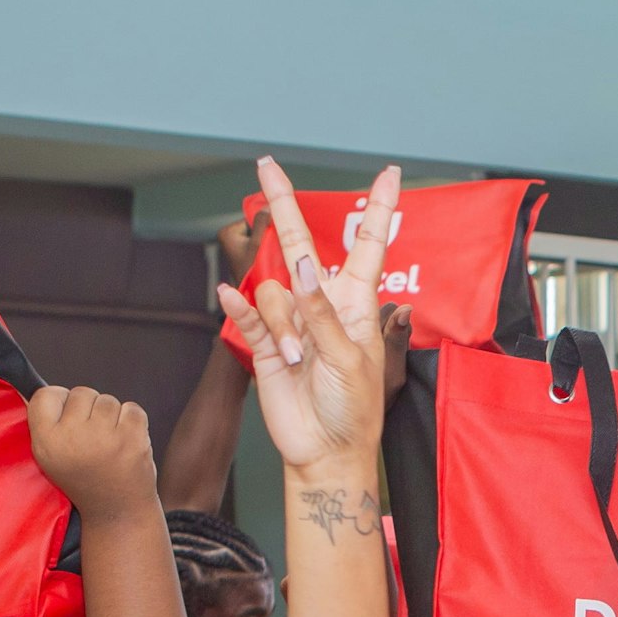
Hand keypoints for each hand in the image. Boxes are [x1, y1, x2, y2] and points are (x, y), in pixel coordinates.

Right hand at [27, 385, 158, 516]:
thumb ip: (45, 423)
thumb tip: (31, 387)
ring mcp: (105, 438)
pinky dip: (132, 422)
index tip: (68, 420)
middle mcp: (73, 438)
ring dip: (111, 417)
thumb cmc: (83, 478)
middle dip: (88, 410)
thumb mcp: (50, 457)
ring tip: (108, 443)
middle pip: (81, 393)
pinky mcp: (132, 438)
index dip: (60, 402)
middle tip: (92, 439)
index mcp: (46, 442)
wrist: (117, 511)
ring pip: (107, 400)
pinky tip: (126, 443)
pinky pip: (132, 408)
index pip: (45, 394)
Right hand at [216, 156, 404, 476]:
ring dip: (281, 324)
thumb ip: (322, 312)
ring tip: (299, 359)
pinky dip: (241, 308)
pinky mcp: (266, 343)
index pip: (367, 246)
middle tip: (266, 166)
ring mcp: (292, 322)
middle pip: (301, 244)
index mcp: (356, 304)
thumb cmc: (352, 408)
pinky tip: (227, 293)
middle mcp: (322, 304)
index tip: (389, 174)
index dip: (377, 210)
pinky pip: (247, 314)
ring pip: (272, 292)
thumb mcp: (350, 358)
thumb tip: (301, 267)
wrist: (325, 450)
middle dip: (284, 204)